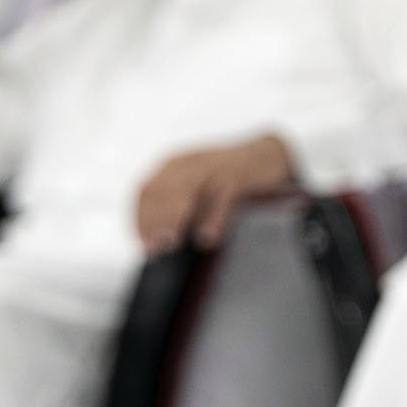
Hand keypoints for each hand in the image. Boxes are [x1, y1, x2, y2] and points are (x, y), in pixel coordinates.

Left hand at [133, 134, 296, 256]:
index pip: (145, 191)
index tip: (144, 245)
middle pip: (161, 189)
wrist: (266, 156)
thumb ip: (178, 212)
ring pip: (185, 189)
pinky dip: (213, 218)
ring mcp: (212, 166)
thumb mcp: (197, 191)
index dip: (140, 219)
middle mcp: (188, 163)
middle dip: (154, 221)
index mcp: (172, 166)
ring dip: (173, 218)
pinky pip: (222, 196)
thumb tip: (157, 246)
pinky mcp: (237, 174)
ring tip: (169, 244)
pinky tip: (207, 238)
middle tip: (154, 249)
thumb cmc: (227, 181)